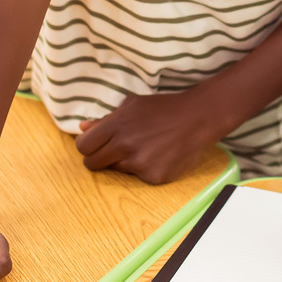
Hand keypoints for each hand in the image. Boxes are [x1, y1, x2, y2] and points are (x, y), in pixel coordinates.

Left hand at [76, 82, 244, 184]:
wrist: (199, 117)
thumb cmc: (164, 108)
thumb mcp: (133, 105)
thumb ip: (106, 119)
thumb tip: (82, 128)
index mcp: (116, 125)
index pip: (83, 147)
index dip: (87, 146)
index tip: (96, 146)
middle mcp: (124, 146)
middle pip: (93, 164)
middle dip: (100, 158)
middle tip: (117, 150)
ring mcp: (139, 163)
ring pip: (118, 169)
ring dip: (126, 161)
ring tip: (147, 146)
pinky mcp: (154, 176)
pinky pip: (139, 177)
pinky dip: (146, 168)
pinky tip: (160, 154)